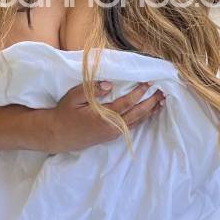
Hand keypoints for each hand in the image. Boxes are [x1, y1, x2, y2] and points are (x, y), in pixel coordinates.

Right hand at [44, 79, 165, 151]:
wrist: (56, 135)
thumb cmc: (64, 113)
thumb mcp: (73, 97)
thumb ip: (92, 90)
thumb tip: (109, 84)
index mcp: (103, 116)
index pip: (127, 103)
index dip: (139, 92)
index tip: (149, 82)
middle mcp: (111, 127)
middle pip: (137, 114)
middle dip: (151, 103)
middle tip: (163, 93)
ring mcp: (112, 133)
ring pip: (136, 123)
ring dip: (150, 113)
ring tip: (161, 103)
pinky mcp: (110, 137)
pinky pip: (131, 127)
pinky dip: (142, 120)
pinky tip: (147, 114)